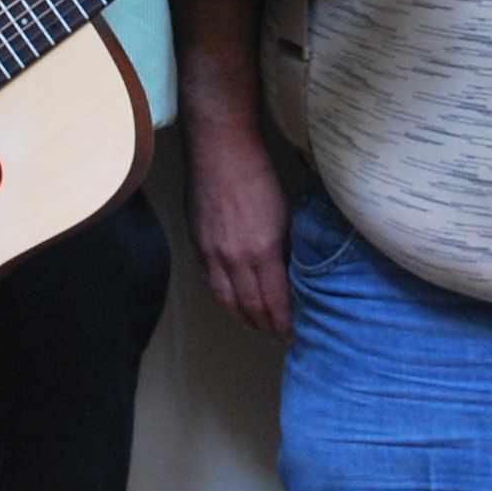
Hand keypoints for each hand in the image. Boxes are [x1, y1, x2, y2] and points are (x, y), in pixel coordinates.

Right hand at [186, 115, 294, 343]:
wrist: (221, 152)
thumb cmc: (260, 176)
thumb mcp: (286, 214)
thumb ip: (287, 248)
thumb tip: (293, 273)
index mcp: (262, 251)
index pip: (274, 301)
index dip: (283, 323)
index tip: (293, 334)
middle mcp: (235, 259)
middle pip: (250, 306)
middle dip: (265, 326)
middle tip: (278, 338)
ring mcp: (212, 254)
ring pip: (226, 299)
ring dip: (243, 318)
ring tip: (256, 327)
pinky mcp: (198, 245)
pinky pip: (211, 282)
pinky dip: (223, 298)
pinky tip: (232, 302)